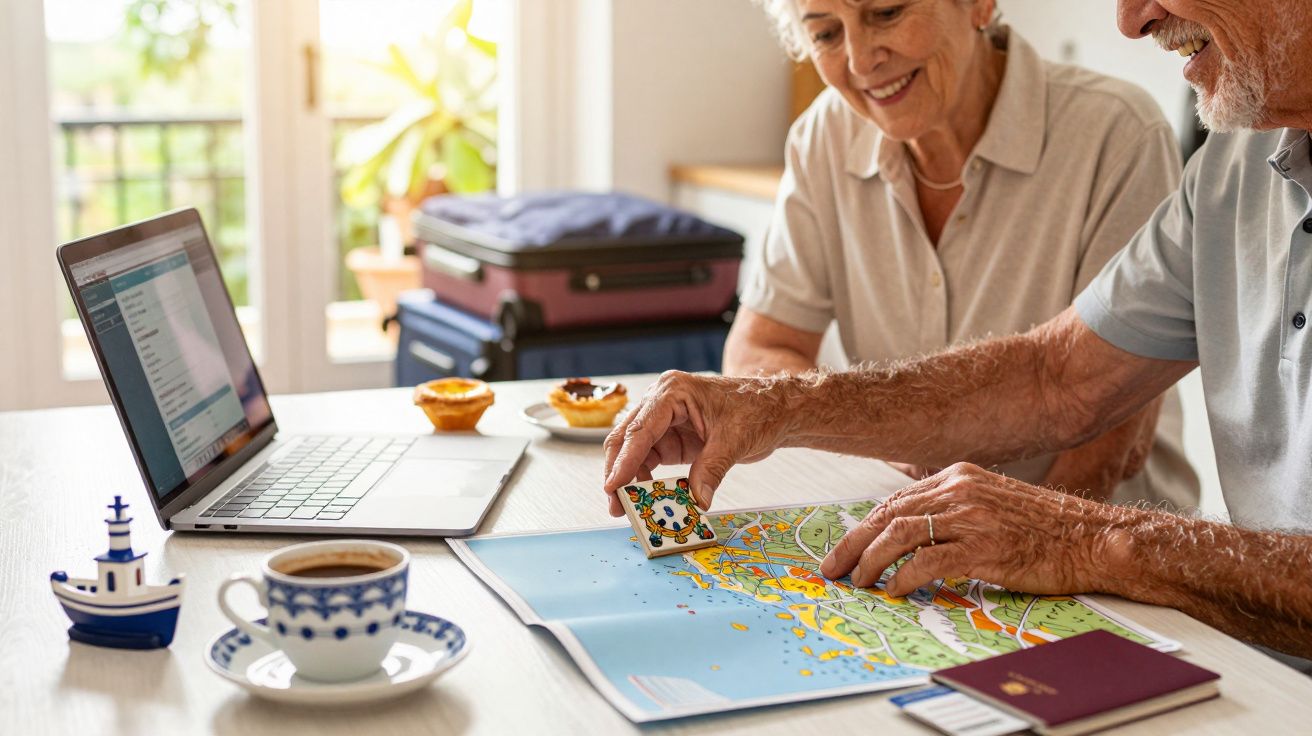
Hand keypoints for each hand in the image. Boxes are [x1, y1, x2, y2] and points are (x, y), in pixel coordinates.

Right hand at [602, 371, 790, 516]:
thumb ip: (712, 470)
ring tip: (629, 509)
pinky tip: (648, 499)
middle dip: (618, 472)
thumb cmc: (757, 410)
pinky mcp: (671, 439)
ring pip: (634, 453)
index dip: (624, 460)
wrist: (776, 409)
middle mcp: (662, 403)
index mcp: (673, 391)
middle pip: (627, 439)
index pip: (640, 429)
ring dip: (629, 480)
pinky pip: (650, 461)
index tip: (613, 486)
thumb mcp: (734, 440)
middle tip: (615, 505)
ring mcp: (664, 422)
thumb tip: (697, 501)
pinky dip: (646, 481)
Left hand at [819, 463, 1120, 596]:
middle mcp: (960, 490)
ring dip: (872, 560)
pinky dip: (904, 576)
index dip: (866, 526)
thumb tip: (909, 538)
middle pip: (889, 514)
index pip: (896, 501)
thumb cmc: (1044, 529)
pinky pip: (928, 561)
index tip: (846, 549)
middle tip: (835, 569)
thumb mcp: (990, 504)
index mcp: (958, 477)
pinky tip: (895, 590)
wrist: (1091, 538)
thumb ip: (952, 512)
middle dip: (855, 543)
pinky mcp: (984, 546)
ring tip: (860, 582)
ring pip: (900, 534)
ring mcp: (972, 516)